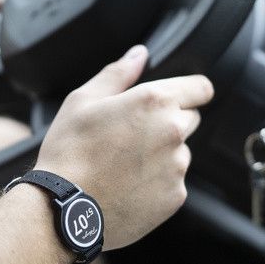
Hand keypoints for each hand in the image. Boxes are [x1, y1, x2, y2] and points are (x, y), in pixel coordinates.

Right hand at [35, 45, 213, 249]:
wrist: (63, 209)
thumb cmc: (69, 152)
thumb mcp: (83, 100)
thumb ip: (119, 73)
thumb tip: (139, 54)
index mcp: (155, 102)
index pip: (201, 88)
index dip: (191, 90)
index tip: (181, 97)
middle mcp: (173, 131)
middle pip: (191, 119)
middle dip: (170, 121)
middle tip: (133, 133)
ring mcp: (177, 166)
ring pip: (181, 152)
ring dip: (163, 153)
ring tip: (124, 163)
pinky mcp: (175, 196)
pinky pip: (173, 182)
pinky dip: (158, 182)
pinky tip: (128, 184)